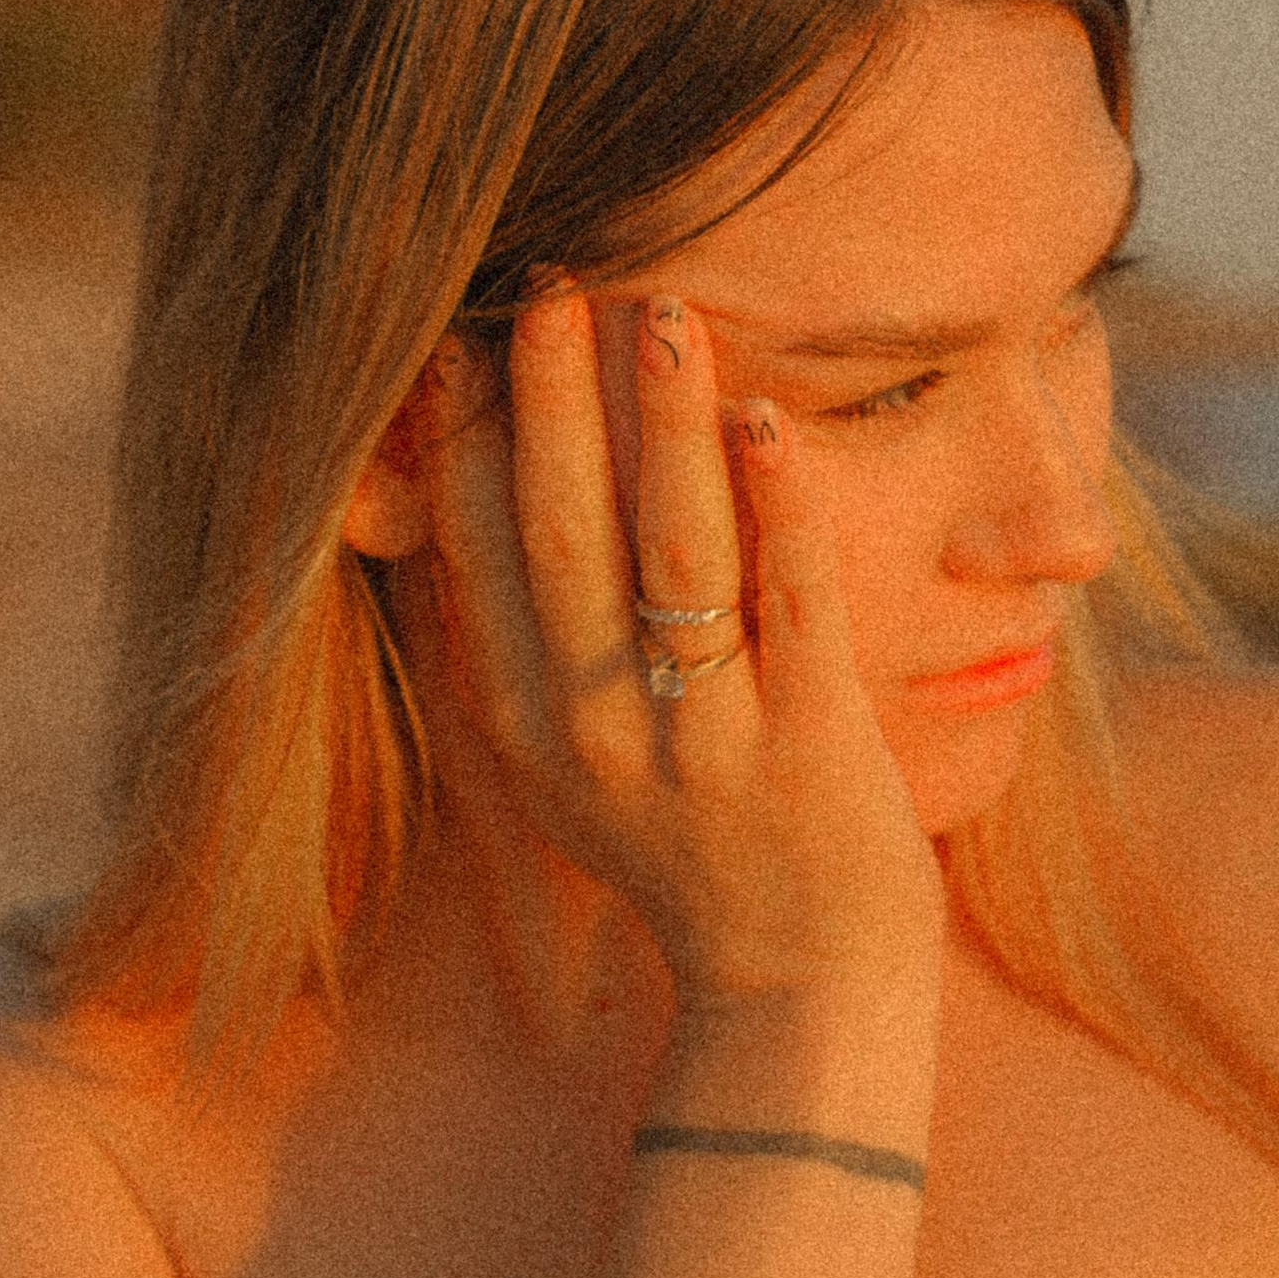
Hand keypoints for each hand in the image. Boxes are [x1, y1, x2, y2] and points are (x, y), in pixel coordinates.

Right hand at [419, 283, 945, 1008]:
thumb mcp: (570, 768)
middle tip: (554, 285)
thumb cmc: (692, 856)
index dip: (470, 435)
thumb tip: (468, 501)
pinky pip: (790, 604)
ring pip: (674, 553)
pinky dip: (778, 506)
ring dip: (665, 423)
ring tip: (667, 313)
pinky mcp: (810, 749)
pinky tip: (769, 420)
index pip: (479, 553)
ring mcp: (705, 743)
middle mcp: (598, 734)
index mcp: (527, 729)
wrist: (796, 992)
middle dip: (552, 400)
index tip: (470, 332)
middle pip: (561, 533)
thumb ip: (520, 653)